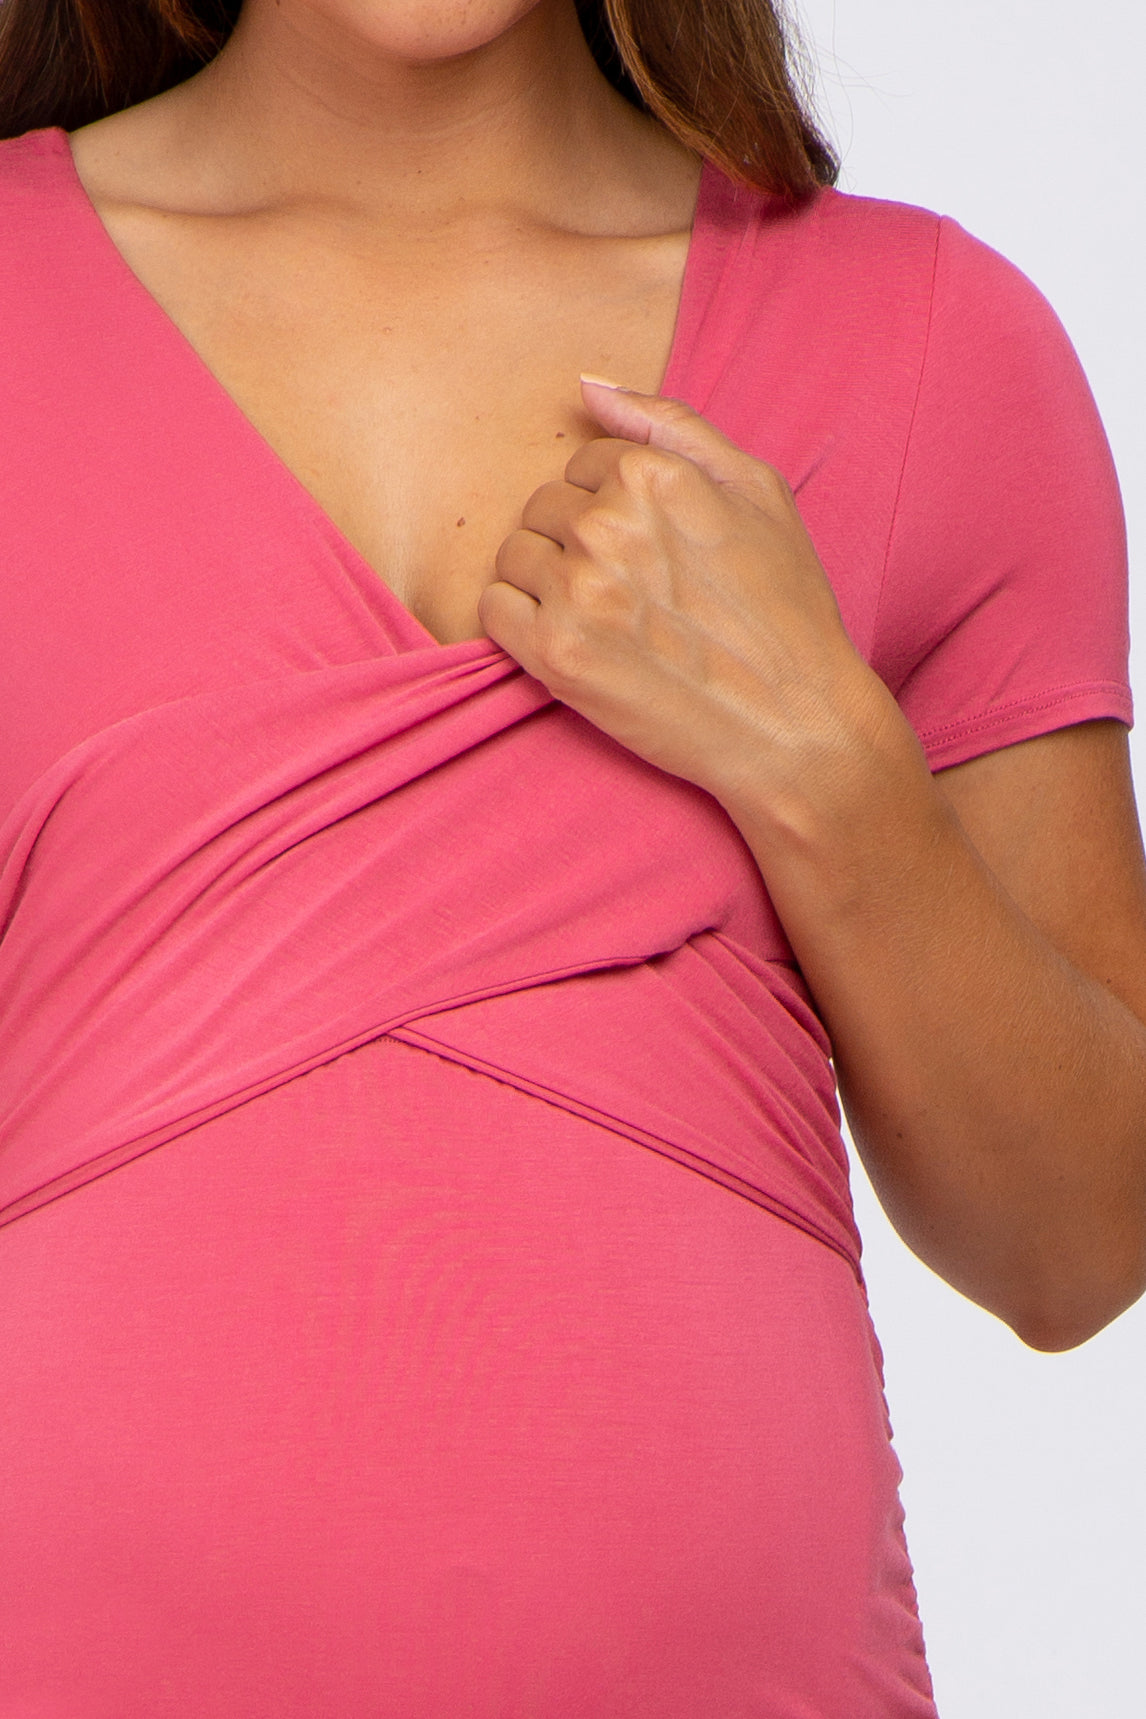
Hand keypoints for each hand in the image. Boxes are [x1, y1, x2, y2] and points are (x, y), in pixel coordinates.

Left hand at [478, 378, 898, 826]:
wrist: (796, 726)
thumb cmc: (786, 609)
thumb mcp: (757, 491)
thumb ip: (670, 427)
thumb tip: (586, 387)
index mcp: (655, 476)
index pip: (585, 462)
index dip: (615, 508)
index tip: (651, 552)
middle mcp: (609, 525)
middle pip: (544, 507)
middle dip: (576, 543)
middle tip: (632, 594)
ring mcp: (579, 591)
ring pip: (515, 556)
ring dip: (546, 583)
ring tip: (605, 620)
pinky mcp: (556, 655)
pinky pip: (493, 610)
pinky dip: (518, 623)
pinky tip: (571, 642)